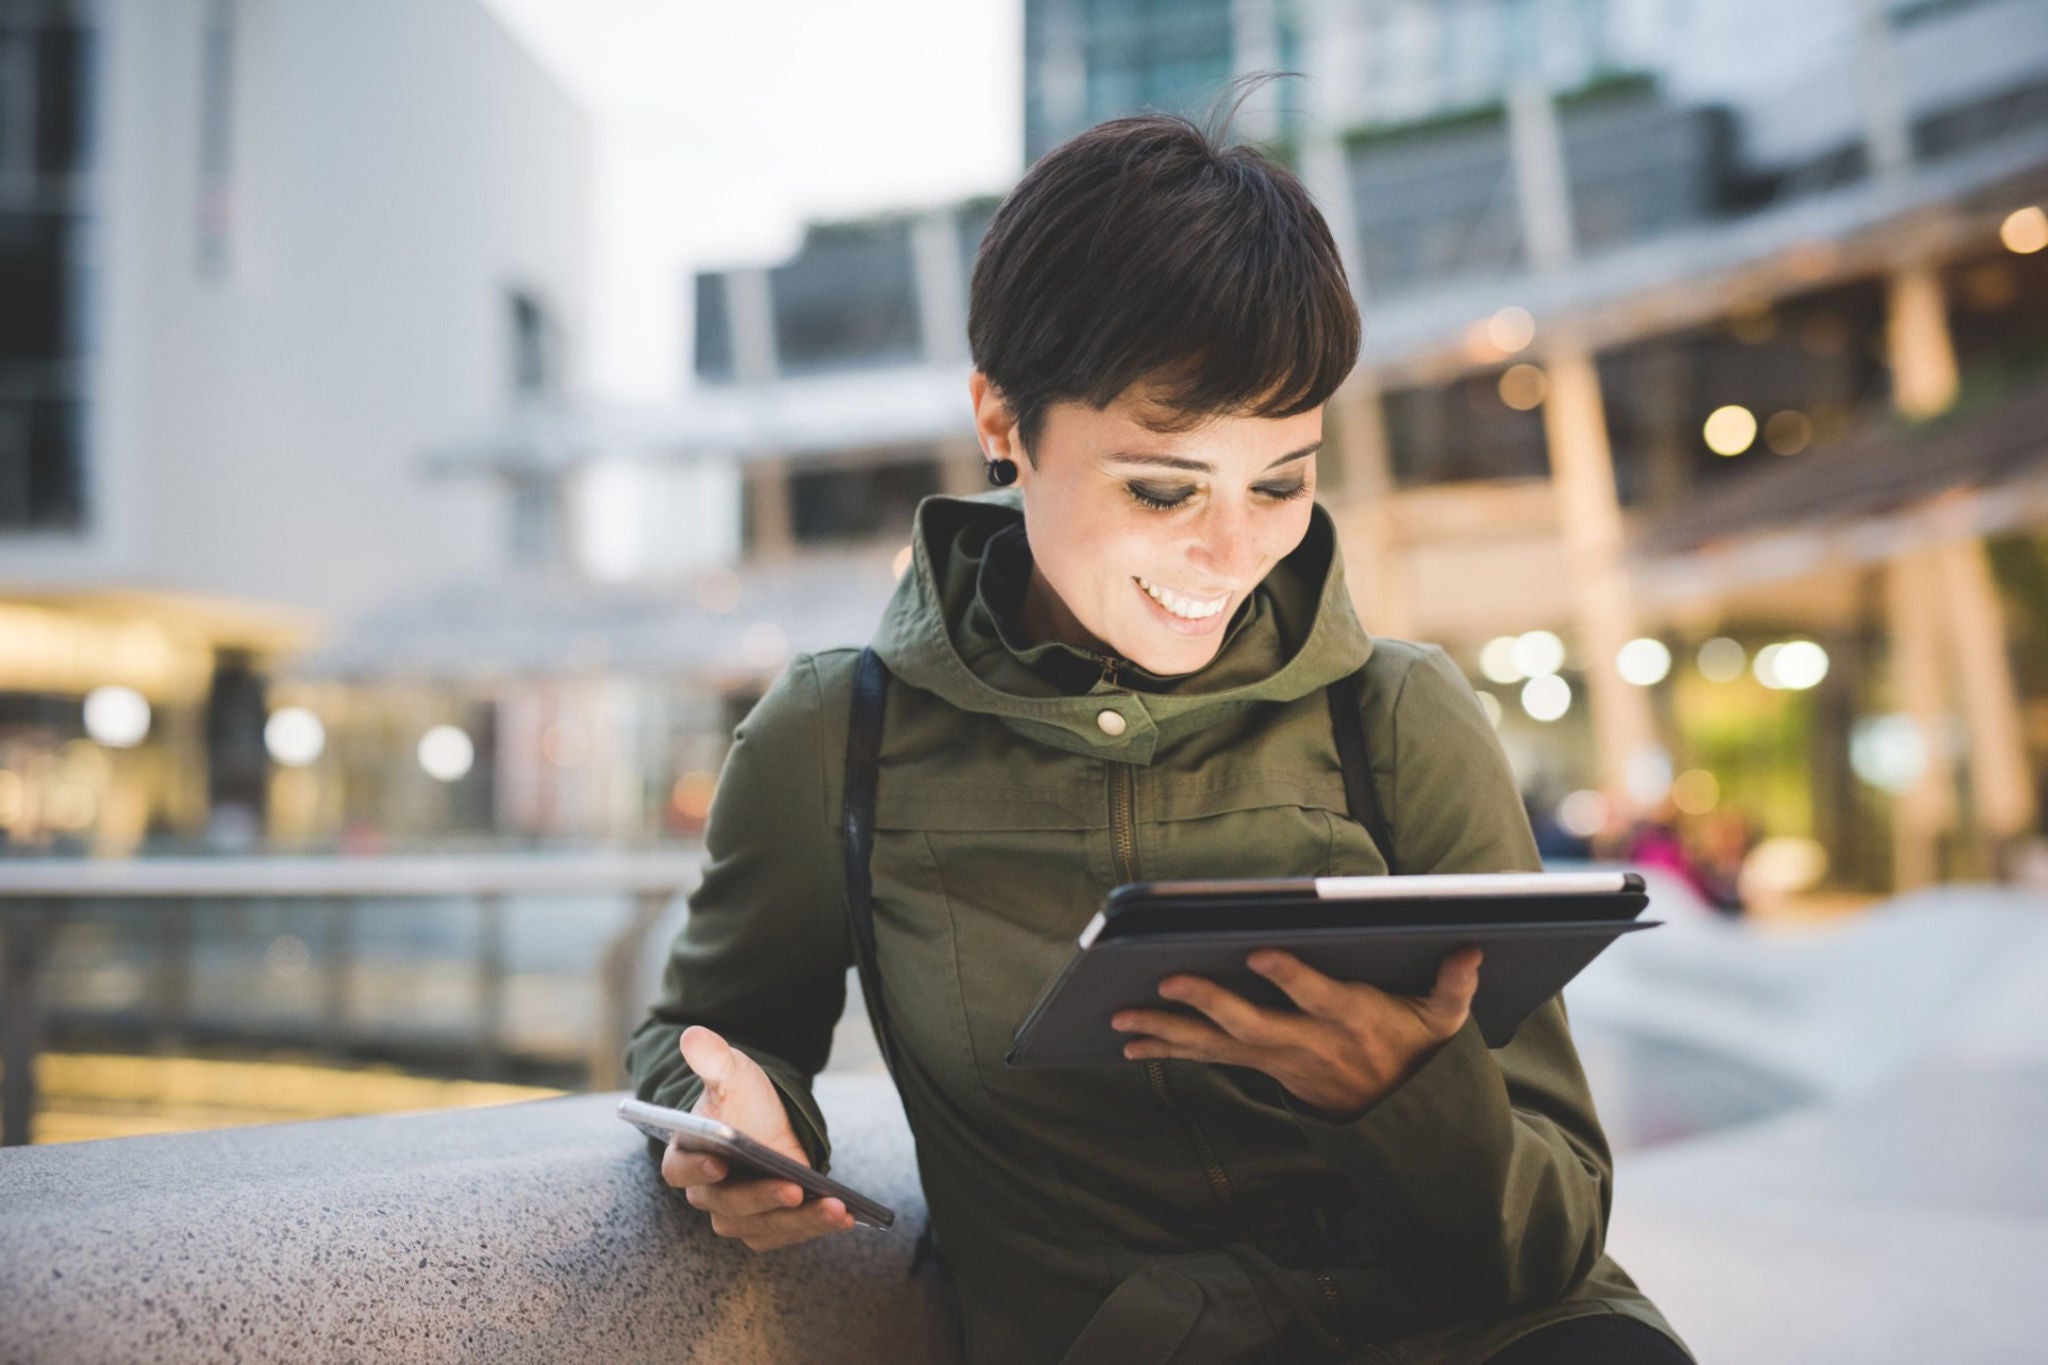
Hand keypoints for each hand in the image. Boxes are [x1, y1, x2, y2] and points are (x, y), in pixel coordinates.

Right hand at [658, 1025, 855, 1252]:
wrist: (772, 1119)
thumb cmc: (744, 1097)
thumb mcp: (731, 1072)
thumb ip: (711, 1057)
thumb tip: (693, 1035)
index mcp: (687, 1155)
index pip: (680, 1170)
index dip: (697, 1169)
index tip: (720, 1164)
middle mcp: (707, 1192)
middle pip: (727, 1207)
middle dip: (762, 1199)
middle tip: (794, 1189)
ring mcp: (736, 1214)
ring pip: (760, 1227)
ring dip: (798, 1221)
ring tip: (834, 1208)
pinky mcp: (766, 1225)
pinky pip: (785, 1234)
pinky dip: (814, 1228)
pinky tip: (844, 1215)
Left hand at [1110, 948, 1481, 1119]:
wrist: (1401, 1121)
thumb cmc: (1419, 1053)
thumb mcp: (1445, 1024)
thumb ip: (1453, 985)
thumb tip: (1470, 947)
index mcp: (1351, 1020)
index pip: (1317, 996)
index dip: (1290, 977)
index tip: (1259, 951)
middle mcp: (1308, 1043)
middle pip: (1253, 1025)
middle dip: (1208, 1004)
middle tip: (1166, 982)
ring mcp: (1281, 1060)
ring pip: (1218, 1046)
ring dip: (1168, 1033)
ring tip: (1121, 1020)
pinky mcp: (1264, 1068)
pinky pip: (1210, 1059)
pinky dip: (1170, 1051)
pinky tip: (1132, 1046)